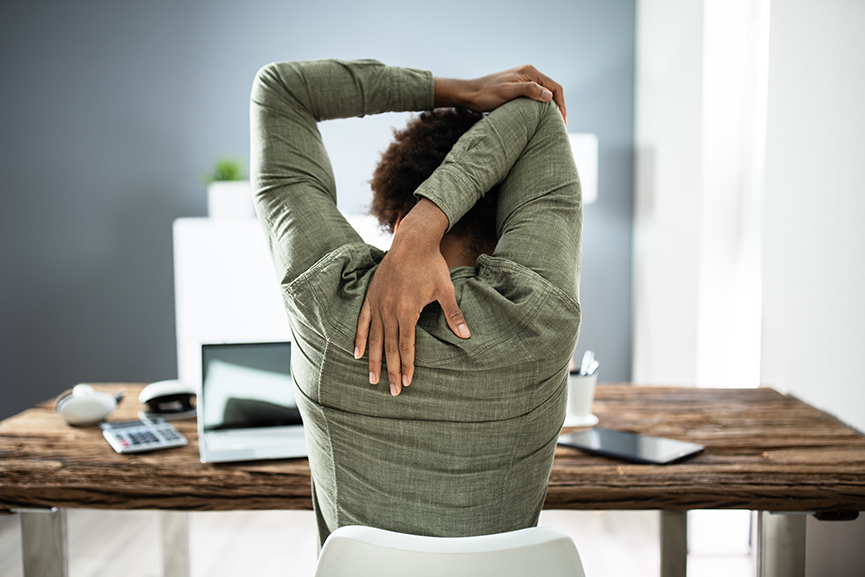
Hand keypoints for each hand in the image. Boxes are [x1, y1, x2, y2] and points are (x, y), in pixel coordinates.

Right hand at [354, 200, 469, 395]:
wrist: (412, 242)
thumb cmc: (431, 265)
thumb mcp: (445, 290)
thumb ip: (453, 314)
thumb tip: (466, 334)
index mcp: (407, 311)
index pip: (405, 345)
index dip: (406, 366)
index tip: (407, 383)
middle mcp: (389, 310)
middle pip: (388, 347)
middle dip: (390, 371)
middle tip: (392, 392)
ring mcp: (377, 303)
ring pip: (374, 338)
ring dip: (373, 360)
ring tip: (371, 379)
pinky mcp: (371, 296)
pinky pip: (362, 322)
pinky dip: (359, 338)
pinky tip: (356, 353)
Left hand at [435, 64, 566, 122]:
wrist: (469, 94)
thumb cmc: (486, 94)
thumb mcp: (508, 92)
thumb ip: (529, 91)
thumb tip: (549, 96)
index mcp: (530, 72)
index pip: (555, 87)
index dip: (561, 105)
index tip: (562, 122)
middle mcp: (529, 73)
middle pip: (551, 91)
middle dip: (558, 107)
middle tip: (560, 126)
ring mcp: (523, 80)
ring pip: (544, 94)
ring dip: (550, 108)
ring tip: (552, 124)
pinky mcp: (517, 88)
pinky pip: (534, 97)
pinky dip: (540, 107)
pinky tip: (539, 118)